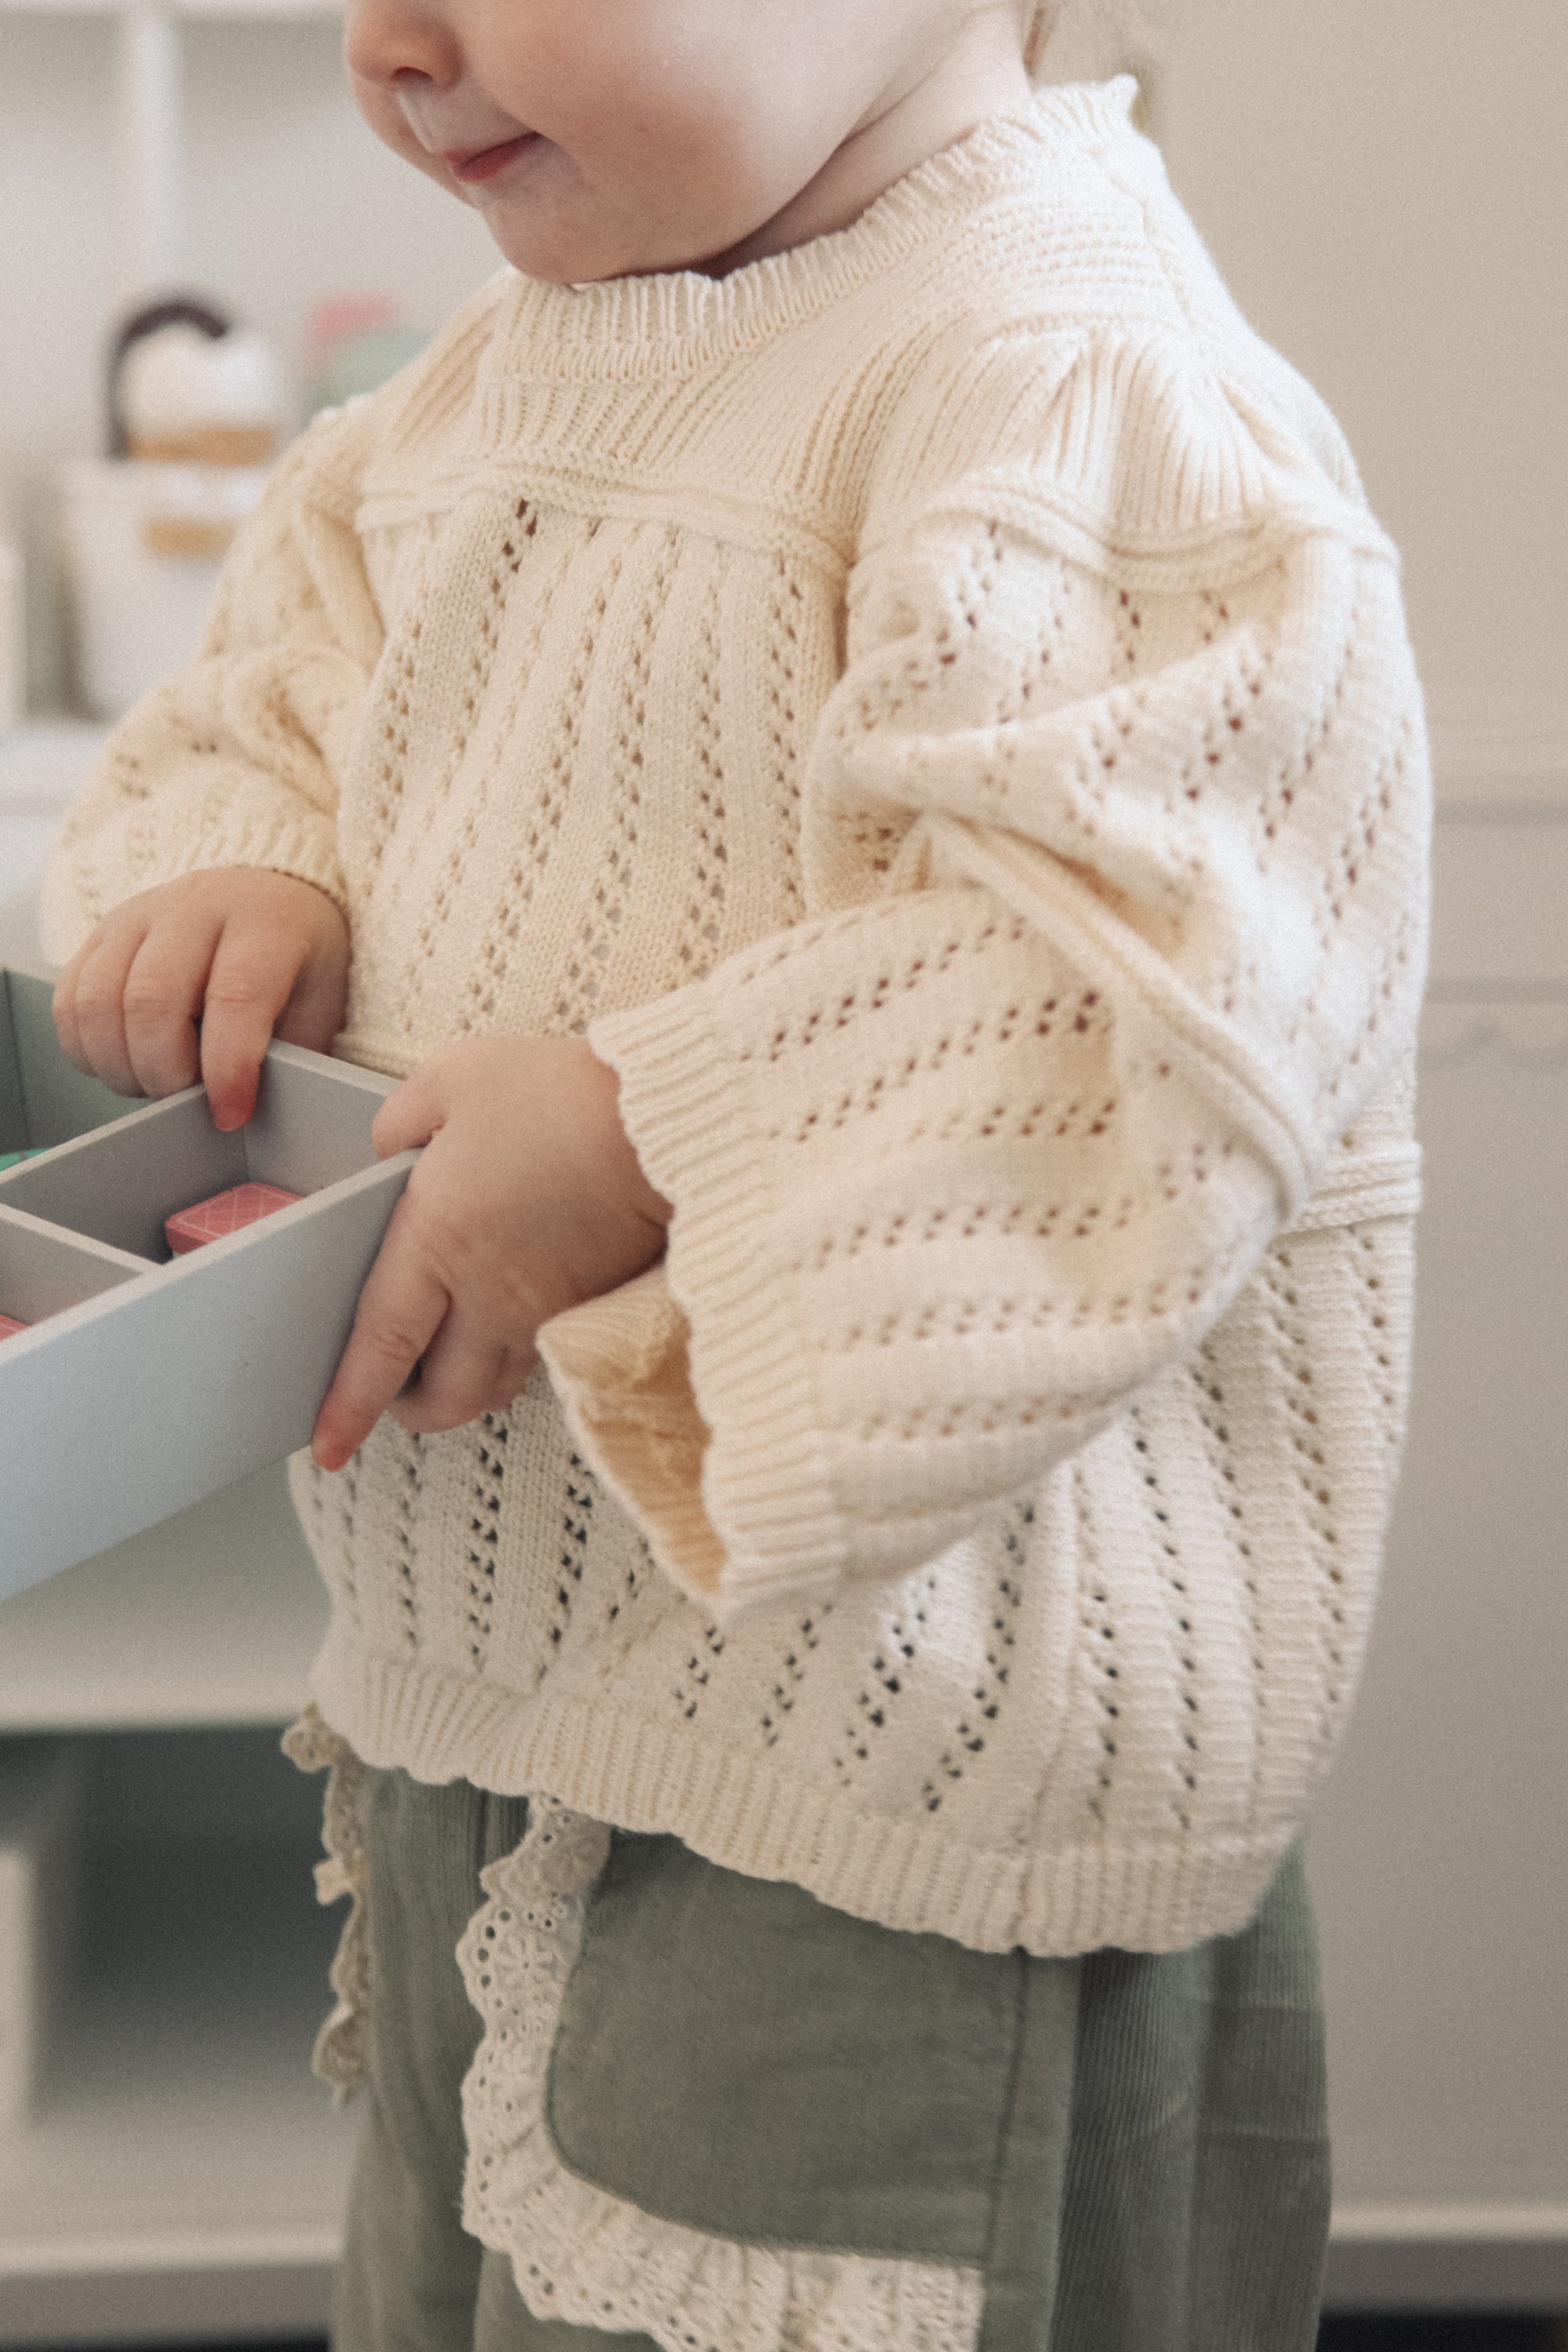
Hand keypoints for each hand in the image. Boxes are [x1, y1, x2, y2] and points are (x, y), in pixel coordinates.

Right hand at [53, 869, 350, 1130]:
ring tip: (158, 1082)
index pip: (235, 996)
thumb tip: (249, 1112)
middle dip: (165, 1074)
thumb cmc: (295, 963)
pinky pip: (68, 1003)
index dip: (227, 1067)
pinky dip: (88, 1051)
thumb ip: (289, 1055)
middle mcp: (194, 907)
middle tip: (189, 1099)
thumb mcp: (317, 1004)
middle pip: (151, 1002)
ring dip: (121, 1067)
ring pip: (97, 1004)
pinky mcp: (97, 934)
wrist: (263, 898)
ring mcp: (136, 916)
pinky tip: (126, 1063)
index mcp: (264, 921)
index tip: (229, 1114)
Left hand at [311, 1035, 670, 1470]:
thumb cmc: (560, 1093)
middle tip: (392, 1391)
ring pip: (493, 1389)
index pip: (381, 1345)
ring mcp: (546, 1308)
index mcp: (439, 1239)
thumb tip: (389, 1158)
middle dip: (409, 1410)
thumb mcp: (453, 1078)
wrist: (673, 1121)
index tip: (327, 1445)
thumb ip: (400, 1124)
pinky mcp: (591, 1306)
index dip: (348, 1403)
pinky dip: (510, 1360)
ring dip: (462, 1390)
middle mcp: (489, 1294)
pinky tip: (506, 1323)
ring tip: (445, 1360)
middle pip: (443, 1398)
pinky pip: (538, 1359)